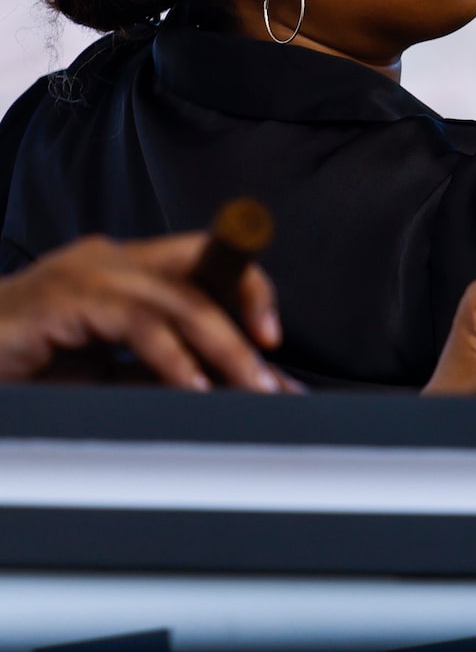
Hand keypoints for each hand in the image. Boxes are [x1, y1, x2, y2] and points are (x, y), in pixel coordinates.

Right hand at [0, 232, 290, 391]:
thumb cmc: (24, 360)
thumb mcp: (103, 369)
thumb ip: (154, 372)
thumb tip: (220, 391)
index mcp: (125, 268)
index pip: (206, 260)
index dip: (248, 292)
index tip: (273, 339)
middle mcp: (112, 261)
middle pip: (204, 275)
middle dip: (247, 331)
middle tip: (274, 381)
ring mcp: (88, 274)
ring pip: (181, 301)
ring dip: (224, 351)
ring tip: (249, 389)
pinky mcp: (65, 299)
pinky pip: (138, 324)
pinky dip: (173, 359)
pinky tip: (192, 387)